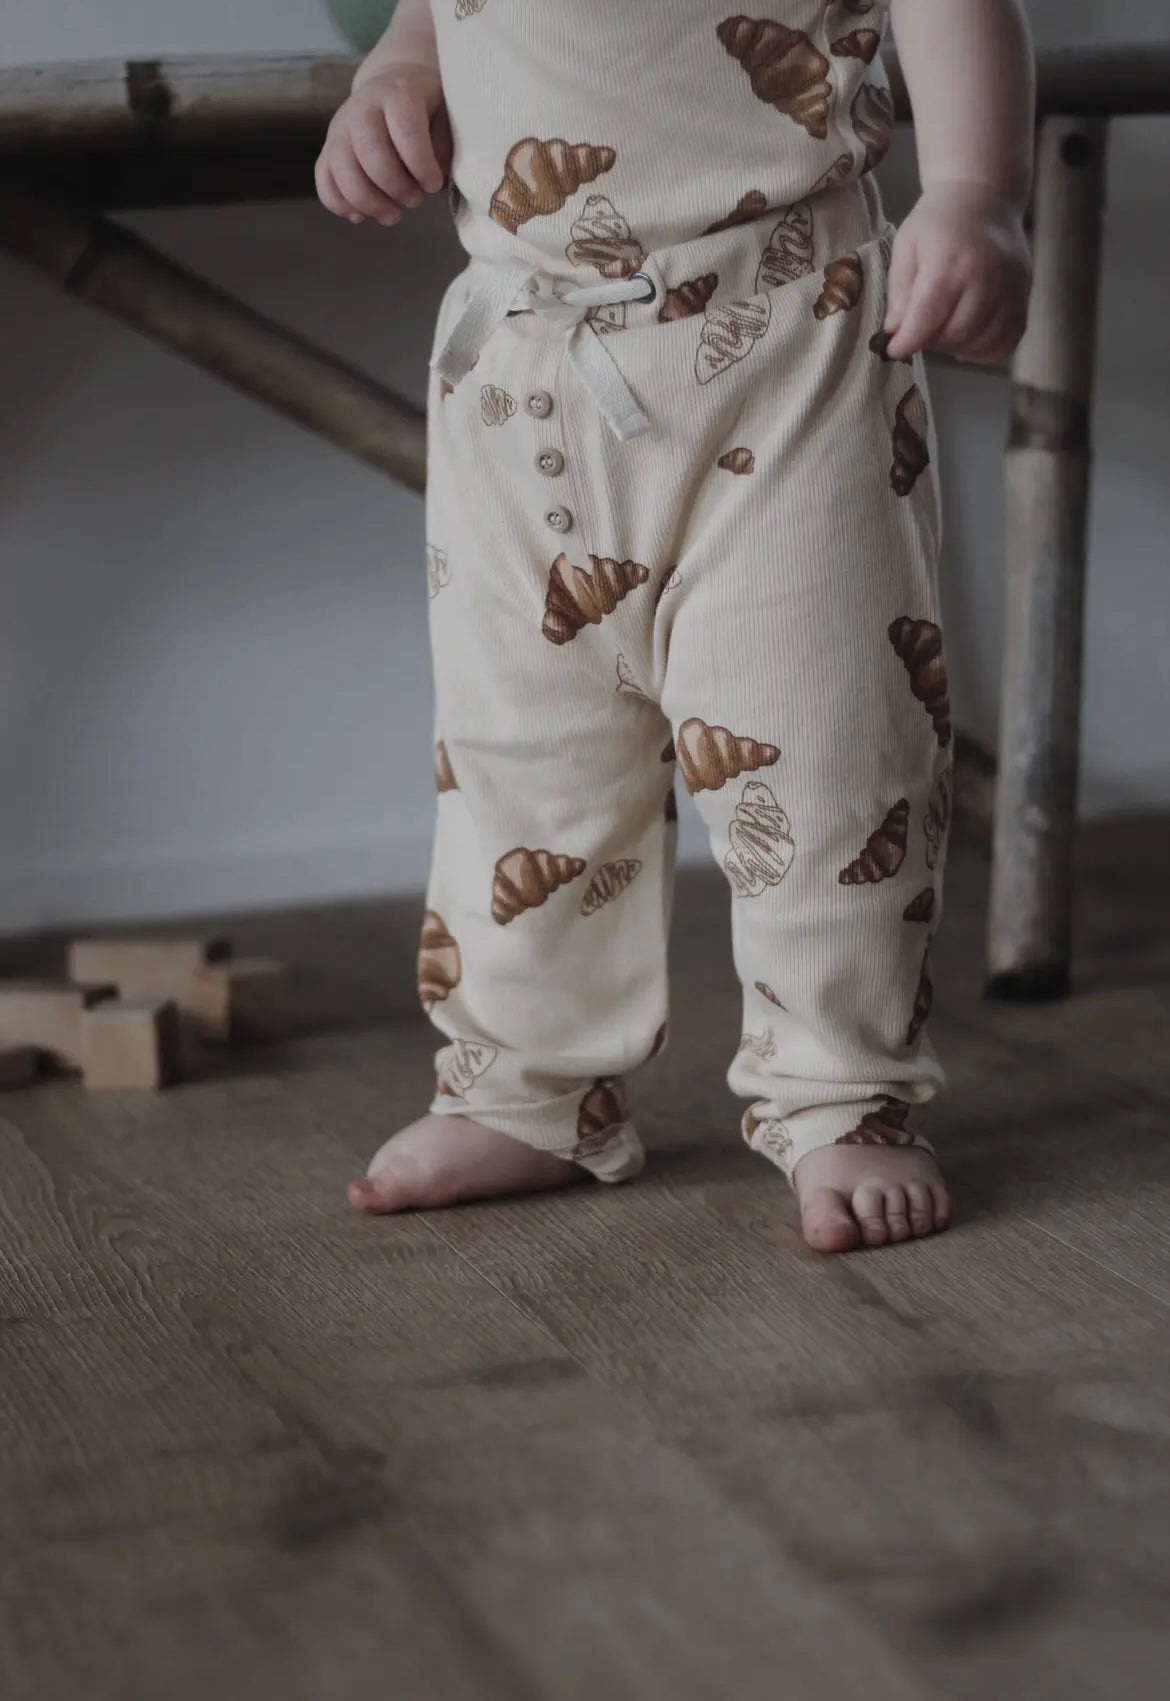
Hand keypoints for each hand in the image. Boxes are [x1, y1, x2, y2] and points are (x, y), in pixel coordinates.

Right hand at [315, 65, 451, 225]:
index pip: (405, 130)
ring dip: (367, 202)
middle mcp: (362, 106)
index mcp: (397, 93)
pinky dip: (338, 203)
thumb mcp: (445, 116)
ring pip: (341, 168)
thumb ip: (440, 147)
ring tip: (392, 216)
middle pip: (368, 151)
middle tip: (414, 201)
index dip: (421, 165)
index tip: (434, 185)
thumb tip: (425, 184)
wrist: (394, 81)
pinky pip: (323, 178)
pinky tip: (361, 216)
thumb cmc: (428, 107)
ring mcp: (340, 126)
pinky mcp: (328, 146)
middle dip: (394, 186)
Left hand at [883, 181, 1030, 364]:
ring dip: (956, 346)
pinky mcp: (1025, 296)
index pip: (928, 317)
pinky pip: (1007, 341)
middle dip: (931, 341)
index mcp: (951, 262)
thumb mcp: (907, 246)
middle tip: (920, 330)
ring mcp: (1011, 288)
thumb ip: (899, 290)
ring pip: (981, 342)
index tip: (894, 349)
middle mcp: (986, 277)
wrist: (985, 197)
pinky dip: (985, 350)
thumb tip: (895, 331)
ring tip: (943, 330)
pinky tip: (968, 337)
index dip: (908, 341)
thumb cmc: (938, 222)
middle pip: (955, 333)